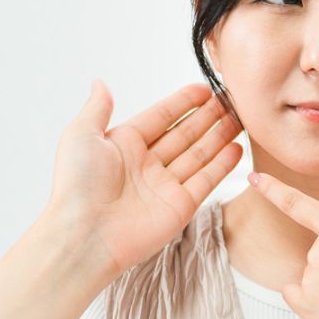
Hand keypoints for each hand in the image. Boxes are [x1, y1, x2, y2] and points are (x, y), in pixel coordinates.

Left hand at [49, 81, 241, 276]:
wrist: (85, 235)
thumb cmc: (76, 186)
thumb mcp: (80, 135)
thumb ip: (97, 108)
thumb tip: (100, 83)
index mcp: (123, 145)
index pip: (160, 117)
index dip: (182, 103)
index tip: (204, 89)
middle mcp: (146, 165)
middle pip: (184, 135)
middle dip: (207, 117)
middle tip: (231, 101)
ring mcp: (164, 186)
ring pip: (199, 155)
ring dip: (220, 136)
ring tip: (241, 118)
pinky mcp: (180, 207)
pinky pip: (206, 181)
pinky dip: (223, 165)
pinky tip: (237, 148)